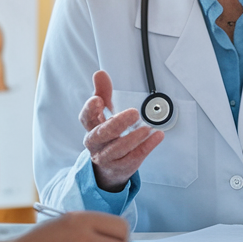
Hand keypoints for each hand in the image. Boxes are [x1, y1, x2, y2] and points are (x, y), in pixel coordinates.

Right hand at [80, 70, 164, 191]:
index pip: (86, 118)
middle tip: (134, 113)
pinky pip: (133, 158)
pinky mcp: (121, 167)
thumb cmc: (106, 135)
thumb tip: (99, 73)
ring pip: (117, 149)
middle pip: (102, 134)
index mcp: (91, 127)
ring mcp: (107, 157)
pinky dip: (146, 147)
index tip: (98, 99)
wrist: (107, 167)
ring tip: (147, 128)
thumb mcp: (102, 114)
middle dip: (117, 123)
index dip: (90, 109)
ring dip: (133, 138)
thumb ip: (102, 92)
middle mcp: (96, 143)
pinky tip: (156, 136)